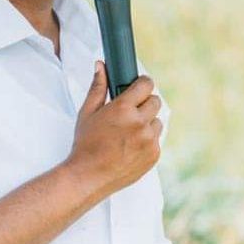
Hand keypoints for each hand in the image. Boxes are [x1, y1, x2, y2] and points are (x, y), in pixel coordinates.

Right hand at [64, 61, 162, 197]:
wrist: (88, 176)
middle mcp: (139, 123)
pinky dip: (147, 141)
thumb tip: (100, 66)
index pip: (146, 84)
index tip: (139, 87)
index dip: (142, 84)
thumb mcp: (87, 112)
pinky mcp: (154, 154)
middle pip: (155, 101)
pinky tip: (131, 146)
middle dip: (144, 104)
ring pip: (157, 121)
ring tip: (129, 132)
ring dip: (147, 123)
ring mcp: (149, 140)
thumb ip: (97, 87)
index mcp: (123, 109)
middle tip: (131, 112)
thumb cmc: (85, 144)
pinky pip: (157, 140)